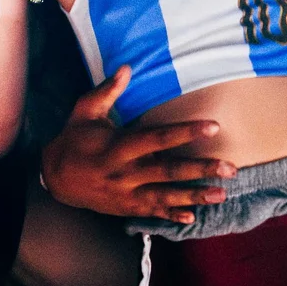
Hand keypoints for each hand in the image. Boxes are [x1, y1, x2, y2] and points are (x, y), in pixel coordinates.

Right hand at [41, 67, 235, 221]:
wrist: (55, 178)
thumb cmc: (74, 138)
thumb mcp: (84, 111)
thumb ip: (107, 91)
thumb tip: (127, 67)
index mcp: (117, 147)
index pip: (157, 138)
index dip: (186, 132)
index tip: (213, 126)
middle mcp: (124, 173)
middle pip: (168, 172)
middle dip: (201, 170)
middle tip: (231, 168)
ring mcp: (126, 194)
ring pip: (165, 197)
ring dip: (195, 196)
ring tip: (222, 194)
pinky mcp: (125, 208)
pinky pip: (151, 213)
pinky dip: (171, 216)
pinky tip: (192, 218)